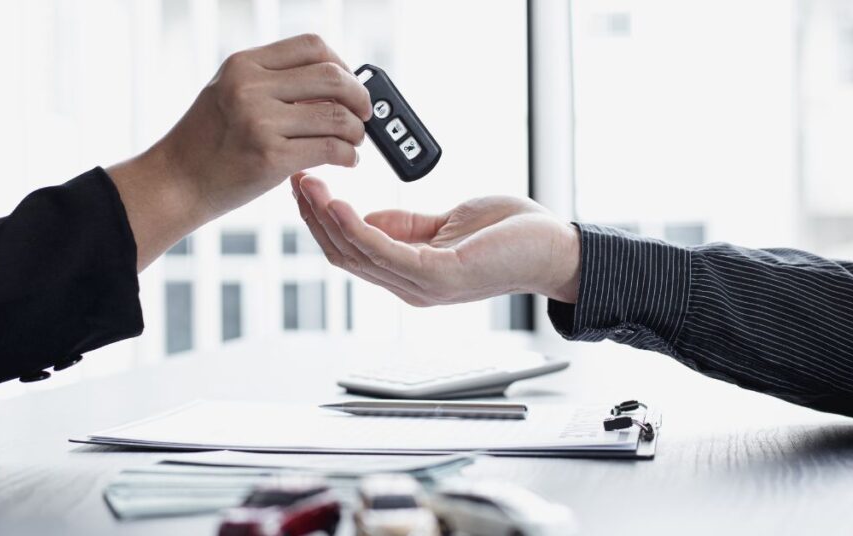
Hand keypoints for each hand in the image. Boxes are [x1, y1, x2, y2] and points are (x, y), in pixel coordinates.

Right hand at [109, 34, 371, 270]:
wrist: (175, 183)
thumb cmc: (205, 143)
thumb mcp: (227, 93)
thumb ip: (270, 82)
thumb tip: (331, 81)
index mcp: (243, 65)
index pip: (312, 46)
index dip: (342, 64)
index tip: (349, 84)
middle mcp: (251, 88)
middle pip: (332, 77)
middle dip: (360, 97)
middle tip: (364, 114)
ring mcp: (260, 122)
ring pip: (337, 115)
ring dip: (357, 131)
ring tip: (354, 142)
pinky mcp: (270, 158)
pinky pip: (331, 149)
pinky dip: (349, 155)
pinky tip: (347, 160)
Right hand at [290, 173, 582, 305]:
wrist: (556, 248)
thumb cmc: (510, 235)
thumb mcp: (445, 224)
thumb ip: (405, 226)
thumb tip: (367, 218)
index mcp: (408, 274)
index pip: (350, 252)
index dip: (322, 221)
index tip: (306, 186)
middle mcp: (409, 287)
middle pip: (343, 255)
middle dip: (313, 217)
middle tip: (295, 178)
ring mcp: (423, 286)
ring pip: (356, 255)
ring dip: (326, 218)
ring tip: (308, 184)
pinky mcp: (440, 276)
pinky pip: (385, 252)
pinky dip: (357, 228)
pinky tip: (339, 204)